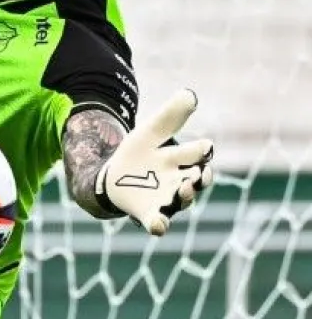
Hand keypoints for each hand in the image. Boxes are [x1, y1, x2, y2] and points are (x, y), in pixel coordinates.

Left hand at [96, 89, 213, 235]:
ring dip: (186, 196)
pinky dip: (160, 224)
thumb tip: (190, 94)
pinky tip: (159, 224)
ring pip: (183, 200)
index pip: (200, 153)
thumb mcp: (150, 132)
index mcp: (183, 159)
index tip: (204, 147)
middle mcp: (181, 181)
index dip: (203, 151)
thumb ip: (169, 116)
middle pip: (198, 180)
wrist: (113, 175)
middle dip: (201, 177)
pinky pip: (159, 222)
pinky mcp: (149, 213)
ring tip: (185, 188)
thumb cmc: (139, 153)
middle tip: (200, 173)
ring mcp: (167, 199)